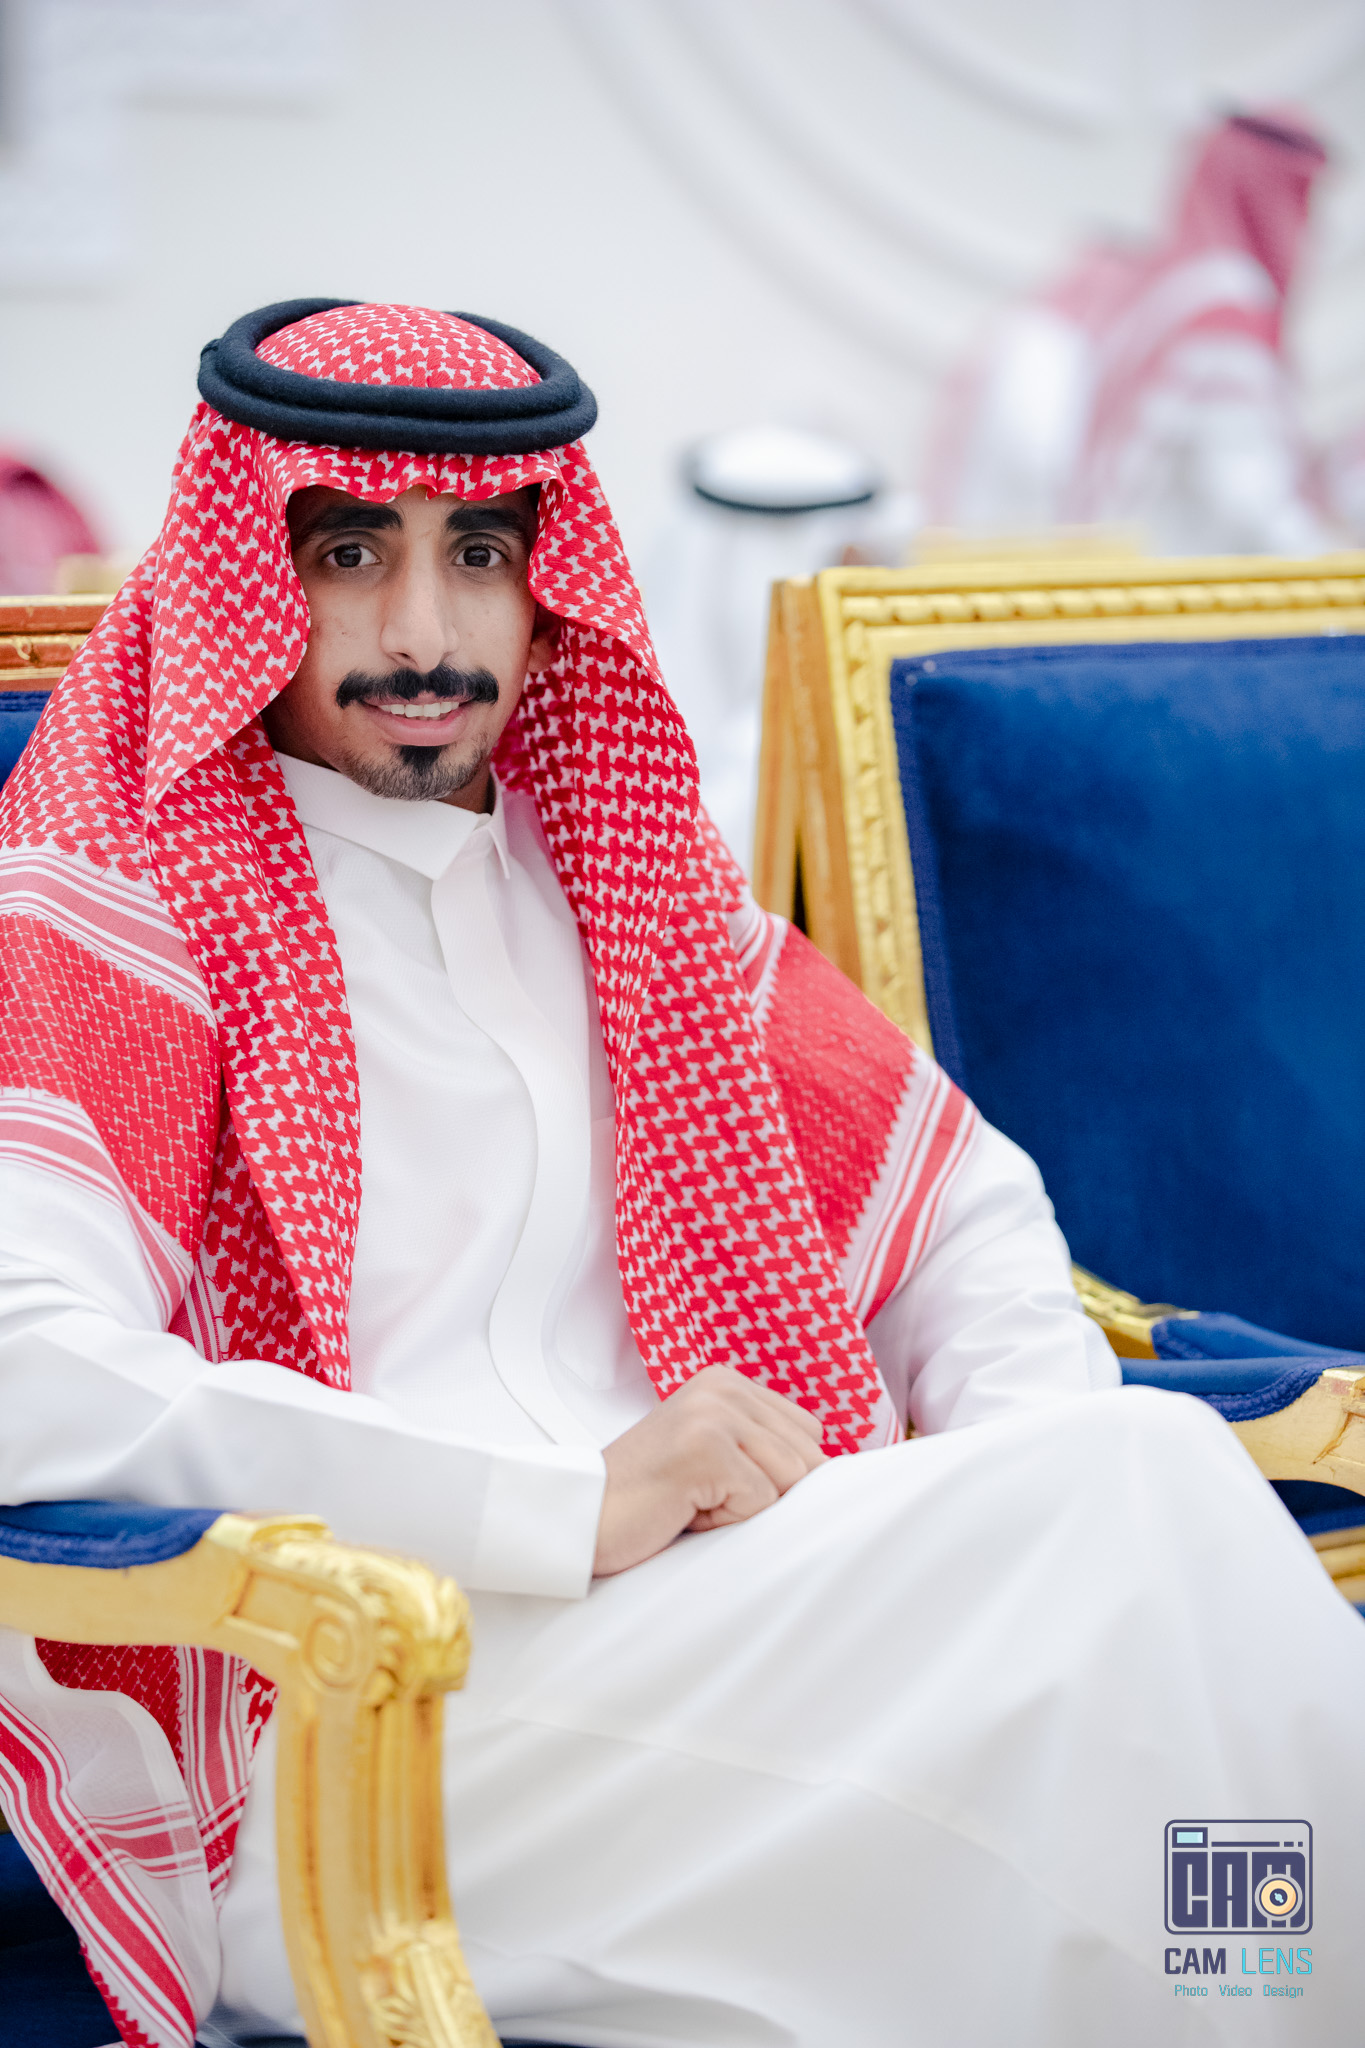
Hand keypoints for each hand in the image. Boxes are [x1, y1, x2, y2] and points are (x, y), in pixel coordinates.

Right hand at [593, 1365, 825, 1576]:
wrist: (581, 1516)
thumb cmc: (648, 1497)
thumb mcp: (712, 1451)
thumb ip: (761, 1443)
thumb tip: (834, 1469)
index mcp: (726, 1380)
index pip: (807, 1431)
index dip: (778, 1473)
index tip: (720, 1480)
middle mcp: (722, 1387)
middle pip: (805, 1456)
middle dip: (764, 1493)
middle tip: (701, 1494)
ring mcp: (714, 1414)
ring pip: (789, 1479)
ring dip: (744, 1507)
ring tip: (692, 1499)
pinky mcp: (708, 1448)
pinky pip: (761, 1501)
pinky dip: (726, 1519)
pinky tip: (684, 1508)